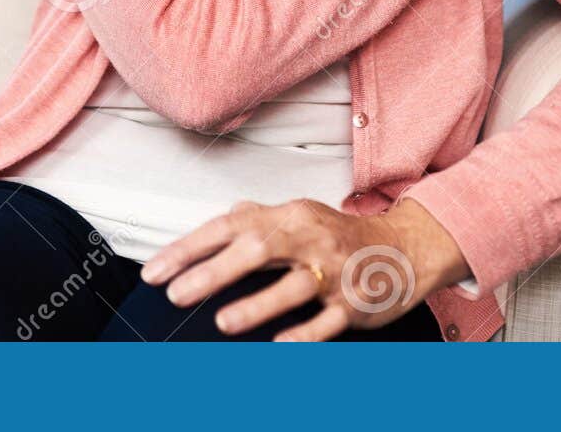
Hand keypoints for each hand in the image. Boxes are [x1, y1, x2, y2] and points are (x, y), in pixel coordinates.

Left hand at [139, 197, 467, 341]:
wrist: (405, 249)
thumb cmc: (341, 236)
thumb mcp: (299, 215)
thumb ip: (258, 218)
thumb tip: (223, 217)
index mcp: (289, 216)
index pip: (230, 225)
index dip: (190, 247)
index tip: (155, 270)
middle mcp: (310, 239)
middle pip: (259, 249)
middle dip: (214, 271)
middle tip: (176, 293)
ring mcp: (333, 273)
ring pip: (293, 287)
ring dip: (257, 304)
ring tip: (223, 321)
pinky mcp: (353, 305)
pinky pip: (326, 323)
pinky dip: (302, 334)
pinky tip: (278, 345)